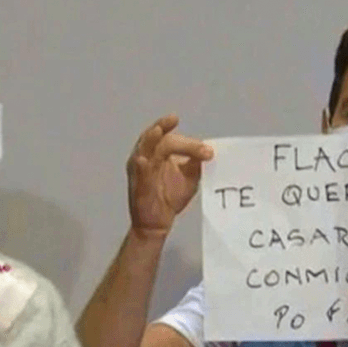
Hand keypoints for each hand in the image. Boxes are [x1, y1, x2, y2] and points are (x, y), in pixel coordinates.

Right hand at [127, 114, 213, 235]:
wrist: (158, 224)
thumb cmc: (170, 197)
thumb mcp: (189, 176)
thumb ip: (196, 161)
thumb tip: (209, 149)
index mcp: (157, 153)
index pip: (168, 138)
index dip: (180, 136)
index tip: (194, 138)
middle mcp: (146, 158)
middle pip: (155, 139)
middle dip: (165, 129)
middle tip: (176, 122)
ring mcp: (140, 172)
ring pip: (142, 151)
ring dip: (149, 140)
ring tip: (157, 130)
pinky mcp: (138, 187)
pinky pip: (138, 175)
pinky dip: (140, 167)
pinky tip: (143, 161)